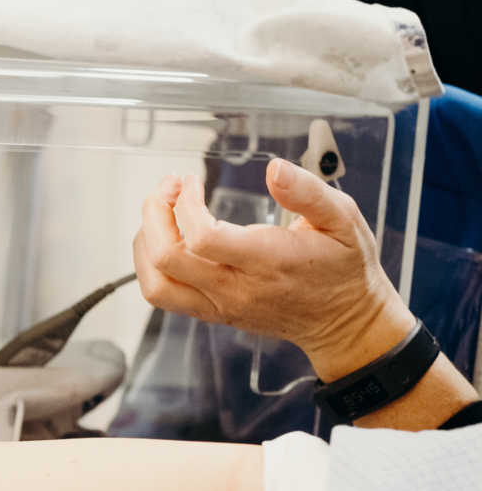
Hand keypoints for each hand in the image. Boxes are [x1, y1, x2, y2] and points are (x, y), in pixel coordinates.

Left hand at [133, 160, 414, 380]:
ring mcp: (218, 305)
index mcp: (267, 262)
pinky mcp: (210, 313)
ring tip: (160, 211)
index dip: (185, 204)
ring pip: (155, 284)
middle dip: (155, 214)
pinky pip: (163, 294)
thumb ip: (309, 192)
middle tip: (168, 187)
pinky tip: (165, 236)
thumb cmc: (343, 266)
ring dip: (146, 241)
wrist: (342, 322)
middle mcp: (235, 289)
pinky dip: (150, 263)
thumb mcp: (343, 220)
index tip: (192, 181)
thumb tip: (275, 168)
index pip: (202, 238)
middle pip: (167, 259)